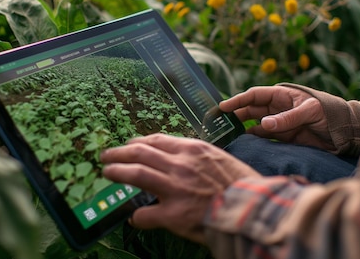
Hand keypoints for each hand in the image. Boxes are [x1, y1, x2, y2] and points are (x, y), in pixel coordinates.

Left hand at [101, 133, 259, 243]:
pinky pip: (145, 214)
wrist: (253, 210)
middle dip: (119, 153)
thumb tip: (179, 161)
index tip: (129, 144)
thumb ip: (197, 157)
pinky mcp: (173, 214)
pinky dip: (137, 217)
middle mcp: (180, 165)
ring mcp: (175, 189)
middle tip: (107, 156)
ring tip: (108, 172)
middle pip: (140, 153)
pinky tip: (133, 218)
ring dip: (118, 172)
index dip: (138, 142)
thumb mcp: (219, 159)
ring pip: (136, 175)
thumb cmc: (241, 186)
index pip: (157, 140)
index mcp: (193, 150)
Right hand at [219, 85, 334, 150]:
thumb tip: (264, 125)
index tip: (223, 106)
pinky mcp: (283, 136)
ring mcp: (279, 122)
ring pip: (254, 124)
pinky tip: (242, 142)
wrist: (346, 131)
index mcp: (281, 95)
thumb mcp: (311, 112)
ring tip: (226, 133)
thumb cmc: (330, 113)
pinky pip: (263, 137)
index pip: (255, 96)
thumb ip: (288, 118)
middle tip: (218, 122)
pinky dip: (252, 139)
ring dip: (241, 127)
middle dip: (235, 114)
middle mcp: (277, 108)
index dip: (238, 100)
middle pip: (250, 110)